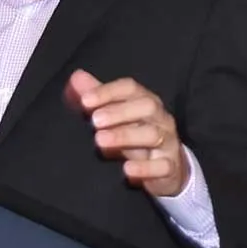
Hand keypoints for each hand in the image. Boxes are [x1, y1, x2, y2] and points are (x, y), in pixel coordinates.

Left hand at [67, 69, 188, 197]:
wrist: (164, 169)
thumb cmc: (134, 137)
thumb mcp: (116, 118)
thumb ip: (96, 99)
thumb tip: (76, 77)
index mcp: (145, 102)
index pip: (130, 88)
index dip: (108, 92)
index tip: (85, 101)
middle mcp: (160, 119)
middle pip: (147, 106)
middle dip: (119, 112)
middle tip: (94, 121)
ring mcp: (168, 143)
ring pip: (153, 134)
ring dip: (125, 136)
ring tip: (100, 141)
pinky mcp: (170, 168)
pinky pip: (162, 166)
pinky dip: (145, 168)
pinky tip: (127, 170)